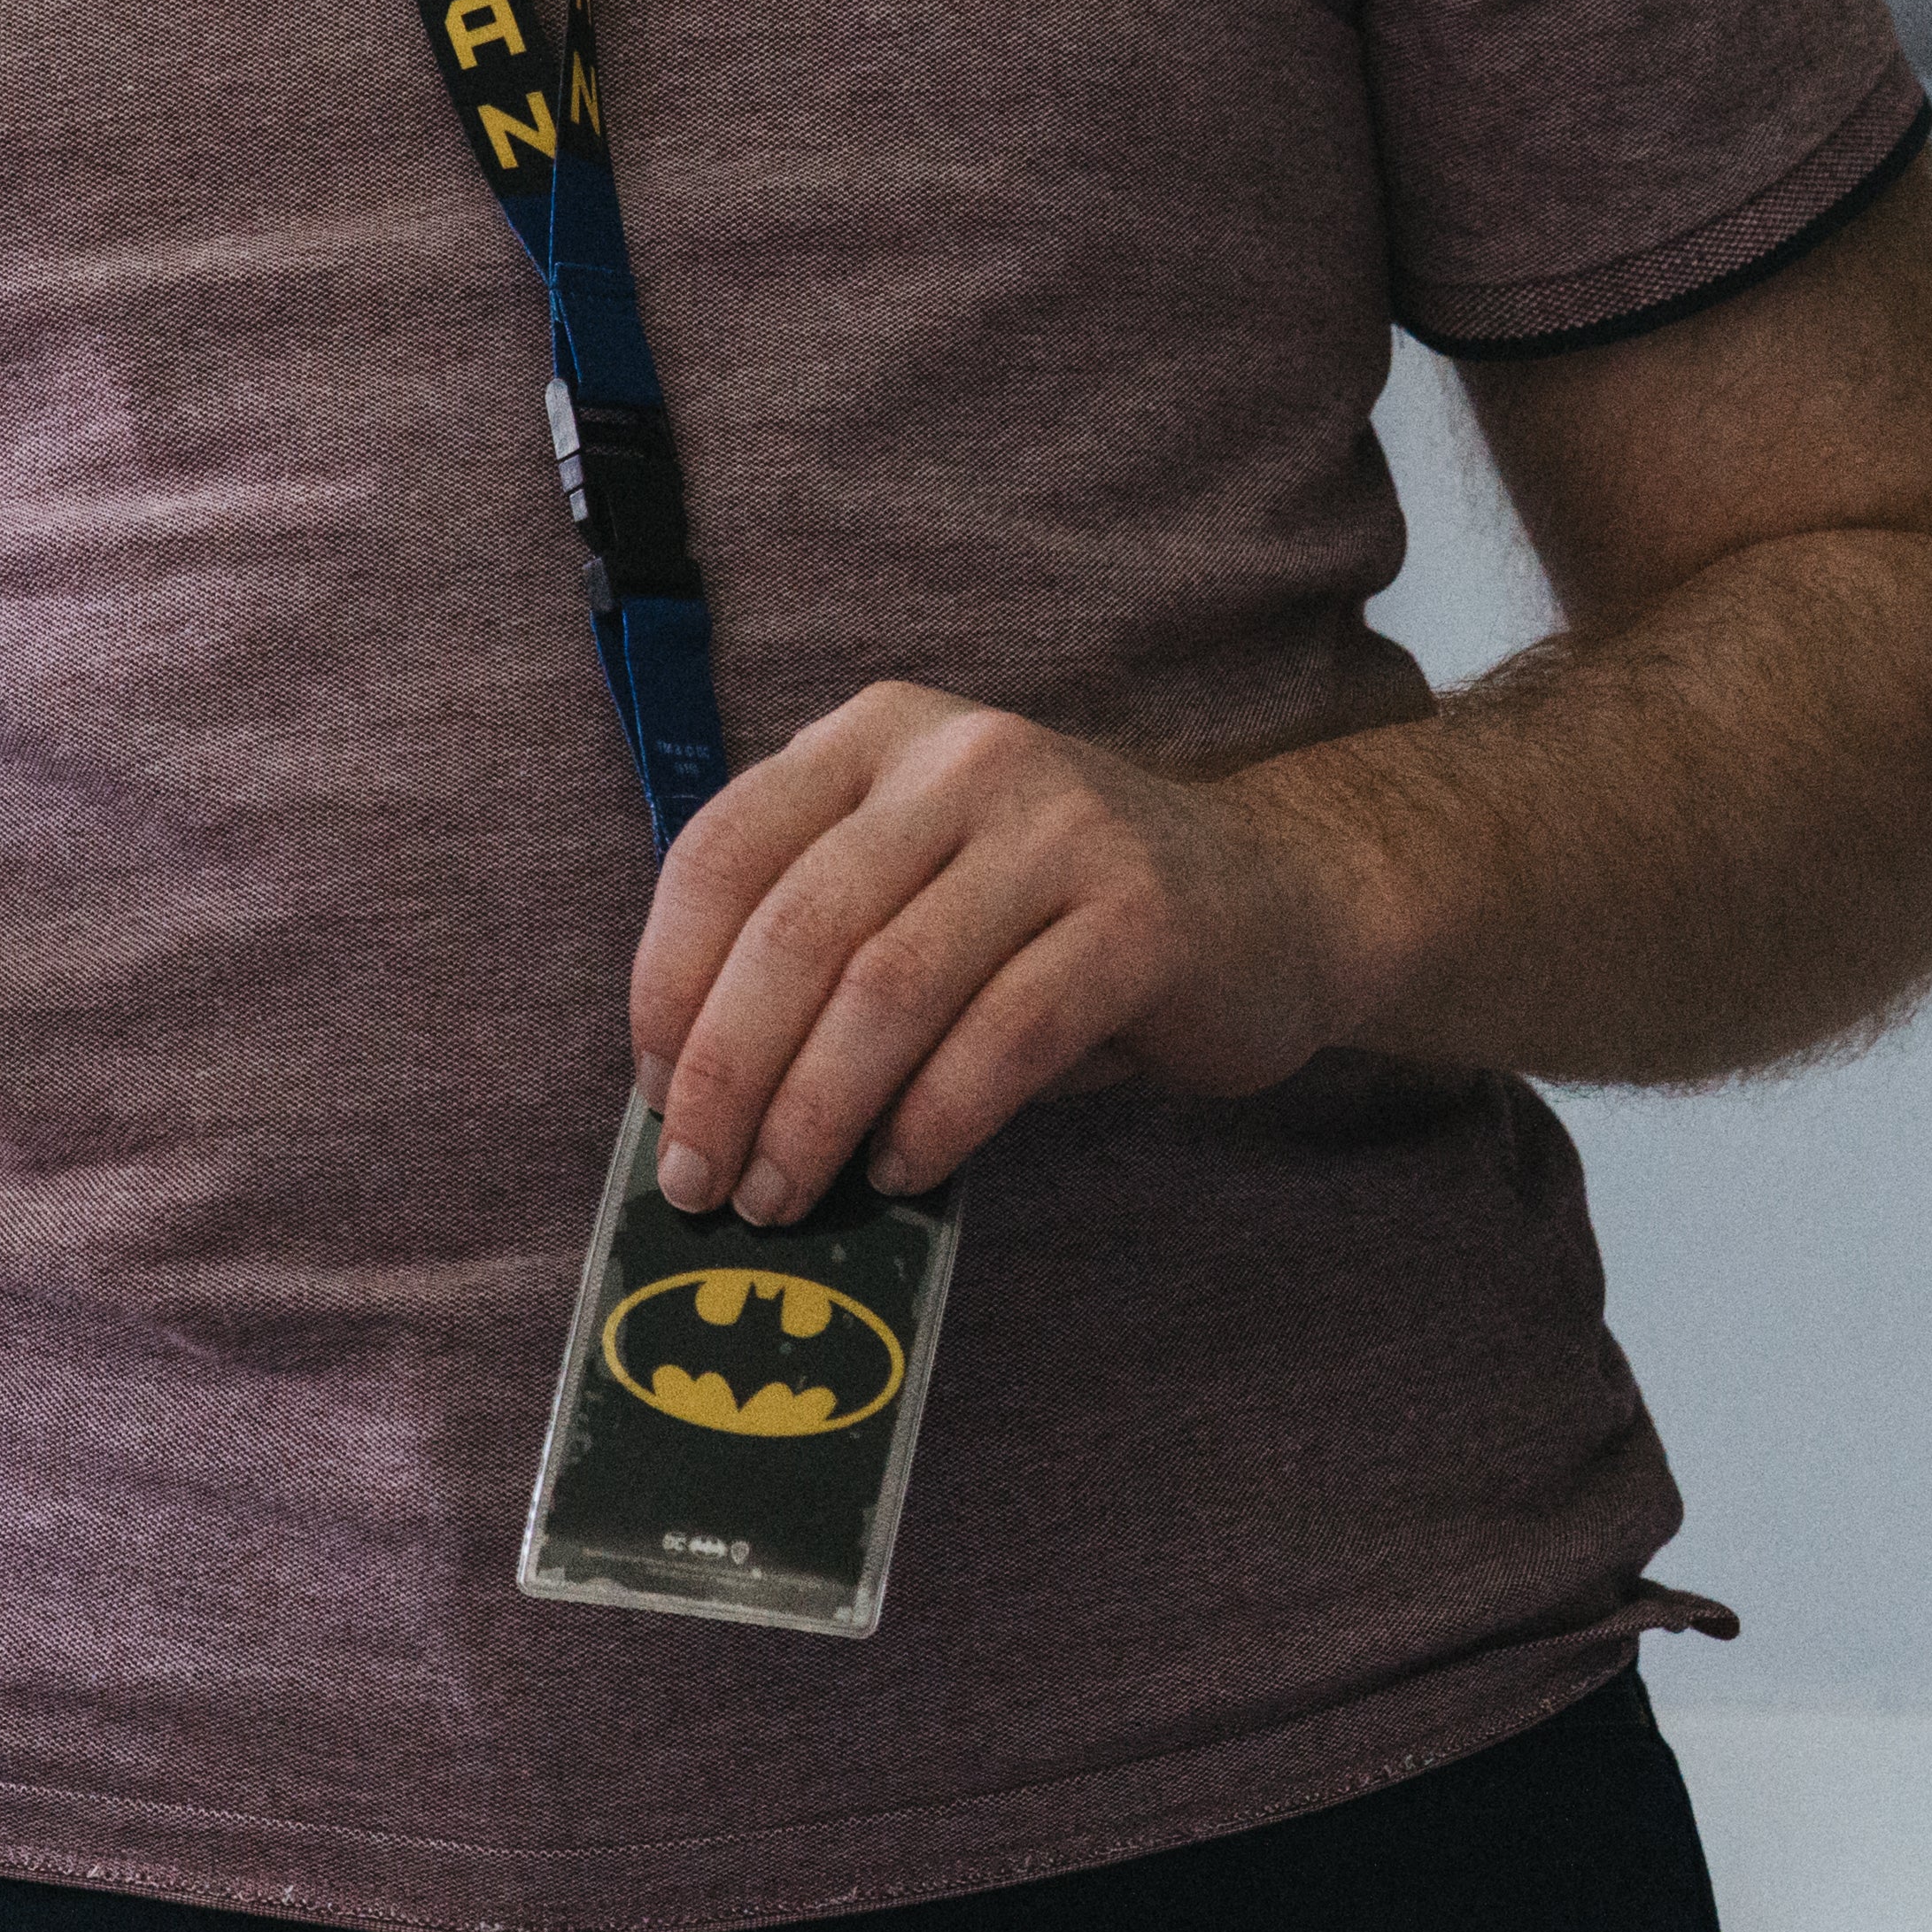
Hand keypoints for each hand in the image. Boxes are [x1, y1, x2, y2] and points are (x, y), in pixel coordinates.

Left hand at [624, 681, 1383, 1220]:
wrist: (1279, 897)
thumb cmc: (1062, 920)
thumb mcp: (926, 888)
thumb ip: (821, 952)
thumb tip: (695, 1100)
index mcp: (883, 735)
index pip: (724, 850)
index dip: (668, 985)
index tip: (653, 1092)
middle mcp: (967, 758)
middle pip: (796, 932)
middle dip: (728, 1078)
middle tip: (700, 1183)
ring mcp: (1062, 829)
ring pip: (888, 990)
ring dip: (814, 1117)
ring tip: (784, 1196)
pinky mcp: (1141, 920)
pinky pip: (1002, 1038)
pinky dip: (933, 1121)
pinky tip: (903, 1172)